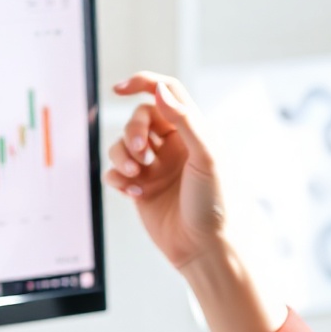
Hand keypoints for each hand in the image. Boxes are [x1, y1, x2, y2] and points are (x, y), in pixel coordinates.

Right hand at [105, 72, 230, 271]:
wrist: (205, 248)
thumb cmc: (215, 203)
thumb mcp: (206, 156)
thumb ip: (184, 120)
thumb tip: (159, 90)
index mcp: (193, 131)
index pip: (166, 92)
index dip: (142, 83)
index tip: (119, 89)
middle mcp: (173, 145)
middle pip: (139, 117)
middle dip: (133, 130)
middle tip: (141, 152)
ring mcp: (155, 167)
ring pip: (123, 144)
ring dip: (122, 155)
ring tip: (134, 176)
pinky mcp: (140, 188)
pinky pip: (116, 172)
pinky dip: (117, 178)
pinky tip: (133, 193)